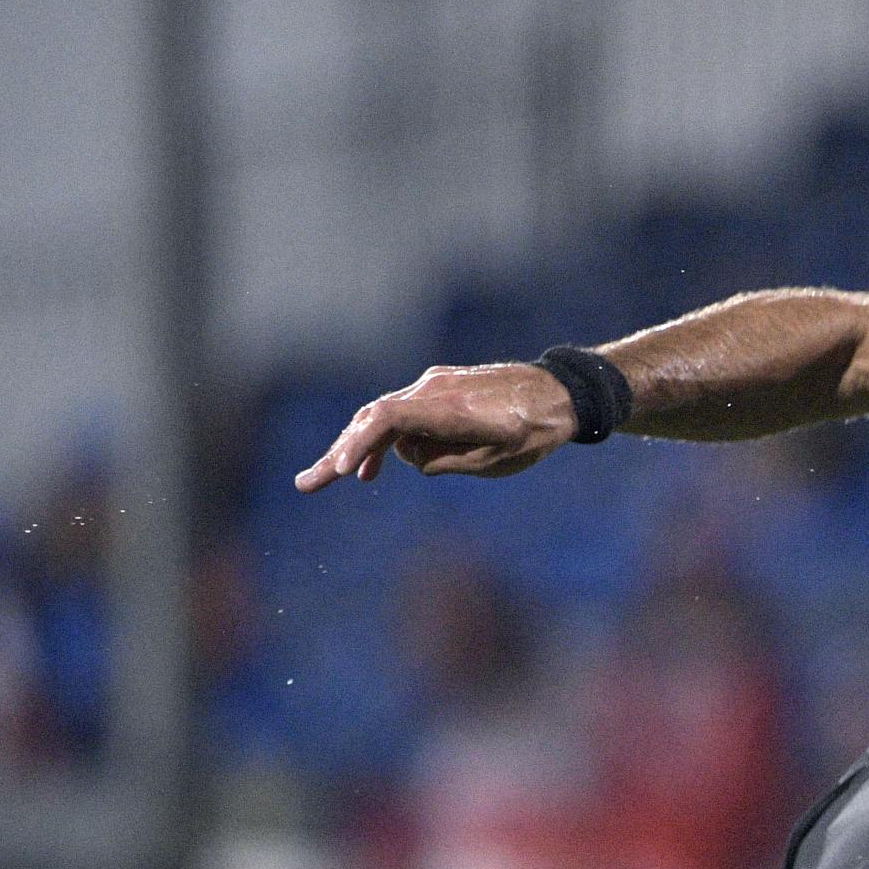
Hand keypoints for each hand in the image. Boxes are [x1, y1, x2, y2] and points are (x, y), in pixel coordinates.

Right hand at [293, 362, 576, 490]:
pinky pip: (402, 412)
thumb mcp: (496, 459)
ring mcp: (434, 384)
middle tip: (307, 484)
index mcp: (450, 407)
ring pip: (385, 416)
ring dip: (363, 449)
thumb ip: (446, 460)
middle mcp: (434, 388)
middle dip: (341, 452)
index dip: (361, 444)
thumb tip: (407, 456)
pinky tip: (370, 469)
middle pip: (374, 418)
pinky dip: (386, 438)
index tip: (344, 471)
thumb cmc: (536, 432)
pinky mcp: (438, 388)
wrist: (561, 394)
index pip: (389, 419)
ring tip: (337, 478)